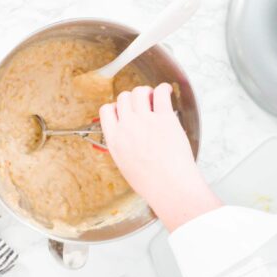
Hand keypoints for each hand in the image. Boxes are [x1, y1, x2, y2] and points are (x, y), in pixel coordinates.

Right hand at [99, 83, 220, 231]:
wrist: (170, 187)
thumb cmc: (151, 182)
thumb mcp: (125, 165)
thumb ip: (123, 147)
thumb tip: (126, 138)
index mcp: (114, 139)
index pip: (106, 110)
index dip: (116, 107)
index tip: (124, 110)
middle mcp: (127, 127)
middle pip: (123, 98)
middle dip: (133, 99)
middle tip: (143, 104)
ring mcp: (145, 121)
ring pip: (139, 92)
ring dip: (146, 92)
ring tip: (154, 98)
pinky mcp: (164, 118)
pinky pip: (161, 93)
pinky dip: (163, 89)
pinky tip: (166, 93)